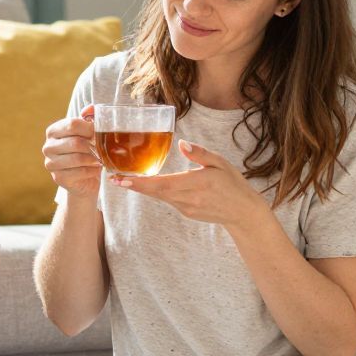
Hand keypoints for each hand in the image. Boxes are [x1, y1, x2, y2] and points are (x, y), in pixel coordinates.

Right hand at [43, 107, 100, 198]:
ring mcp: (51, 164)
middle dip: (93, 146)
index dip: (90, 128)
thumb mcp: (87, 132)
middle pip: (75, 142)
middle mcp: (48, 147)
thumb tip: (91, 108)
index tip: (99, 132)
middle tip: (103, 148)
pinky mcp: (58, 178)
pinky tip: (96, 168)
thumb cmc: (86, 151)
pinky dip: (92, 170)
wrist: (84, 178)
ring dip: (93, 159)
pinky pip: (80, 172)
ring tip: (100, 158)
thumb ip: (89, 118)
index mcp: (53, 131)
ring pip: (78, 158)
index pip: (72, 124)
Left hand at [110, 139, 269, 229]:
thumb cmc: (233, 184)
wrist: (243, 212)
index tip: (122, 180)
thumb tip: (182, 144)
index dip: (140, 183)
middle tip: (113, 179)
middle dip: (134, 186)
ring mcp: (186, 208)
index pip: (162, 184)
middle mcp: (188, 198)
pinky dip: (157, 192)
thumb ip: (200, 154)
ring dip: (143, 189)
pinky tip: (148, 186)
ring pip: (160, 197)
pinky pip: (168, 200)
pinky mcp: (187, 212)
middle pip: (155, 192)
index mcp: (197, 183)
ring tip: (124, 180)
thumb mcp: (221, 163)